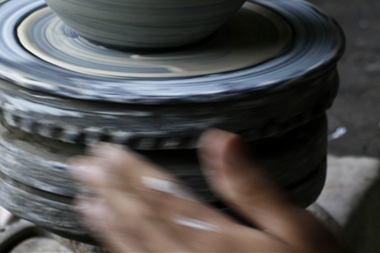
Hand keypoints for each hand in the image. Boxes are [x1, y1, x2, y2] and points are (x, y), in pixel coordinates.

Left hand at [69, 129, 344, 251]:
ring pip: (135, 250)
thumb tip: (219, 138)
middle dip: (110, 190)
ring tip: (85, 202)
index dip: (129, 172)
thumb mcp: (297, 230)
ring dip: (108, 223)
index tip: (104, 151)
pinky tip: (111, 245)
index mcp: (217, 239)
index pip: (161, 198)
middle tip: (81, 166)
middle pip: (140, 220)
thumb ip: (253, 187)